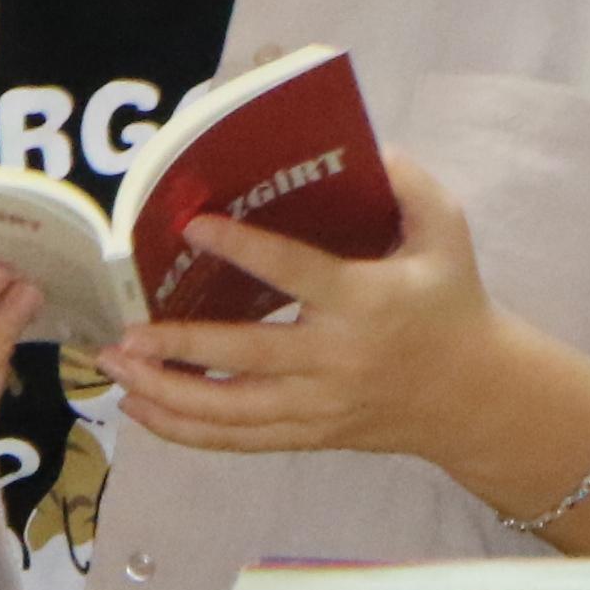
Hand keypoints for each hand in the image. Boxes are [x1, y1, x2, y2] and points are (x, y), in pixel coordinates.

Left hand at [104, 155, 507, 457]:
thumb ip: (408, 185)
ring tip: (115, 368)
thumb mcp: (446, 232)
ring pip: (231, 412)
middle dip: (180, 347)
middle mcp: (336, 360)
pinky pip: (238, 440)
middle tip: (125, 333)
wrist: (475, 397)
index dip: (244, 250)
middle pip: (247, 358)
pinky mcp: (308, 434)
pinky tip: (139, 408)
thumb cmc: (451, 302)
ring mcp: (319, 406)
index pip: (297, 274)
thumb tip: (365, 149)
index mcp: (366, 302)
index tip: (193, 225)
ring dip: (166, 394)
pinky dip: (185, 430)